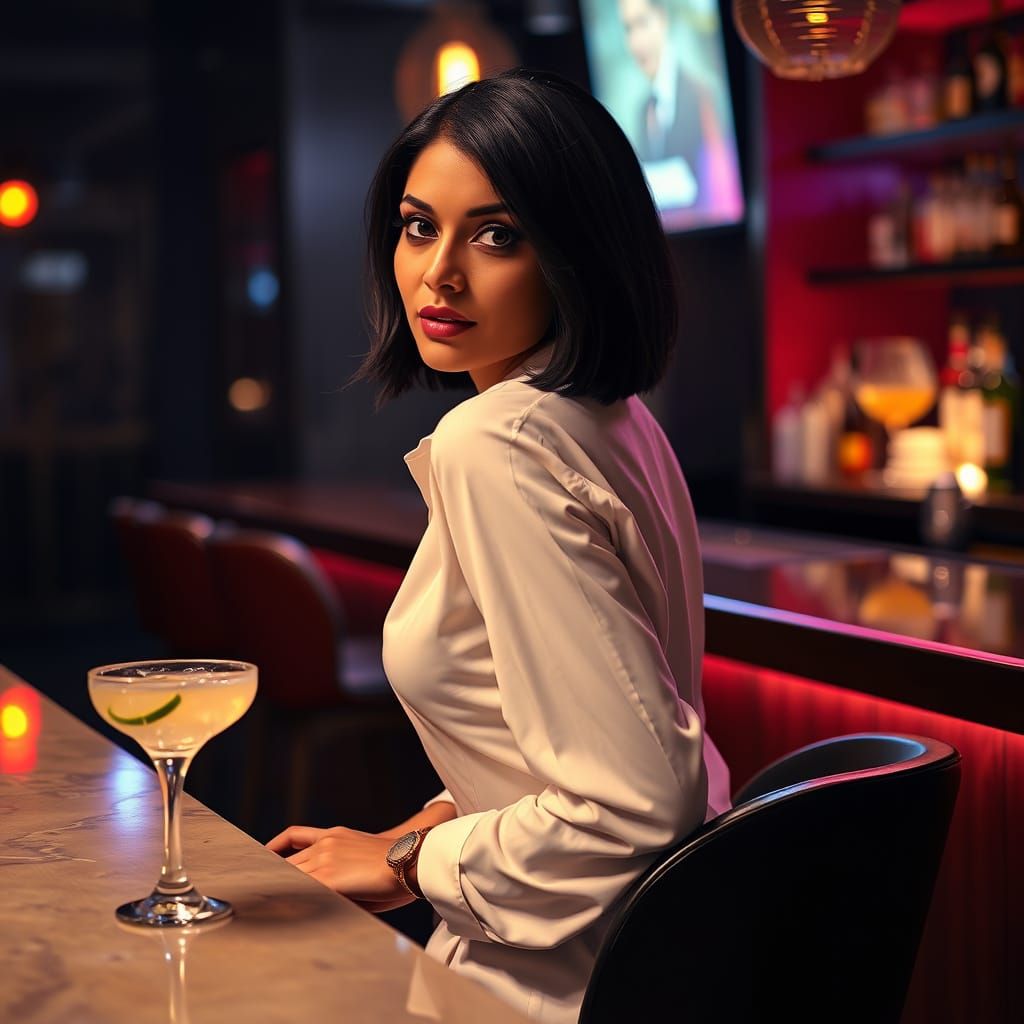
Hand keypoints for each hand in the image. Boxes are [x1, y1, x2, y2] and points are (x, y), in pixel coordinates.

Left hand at [265, 825, 414, 911]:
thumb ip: (340, 867)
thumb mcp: (362, 854)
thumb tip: (324, 890)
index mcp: (334, 835)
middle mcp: (325, 843)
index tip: (261, 856)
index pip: (293, 837)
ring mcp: (325, 859)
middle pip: (284, 859)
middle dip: (266, 872)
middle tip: (250, 889)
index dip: (273, 848)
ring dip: (272, 889)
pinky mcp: (328, 879)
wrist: (412, 859)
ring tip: (255, 903)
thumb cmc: (396, 864)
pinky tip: (276, 910)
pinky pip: (298, 890)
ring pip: (287, 874)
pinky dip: (286, 900)